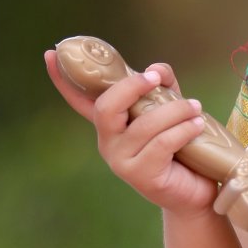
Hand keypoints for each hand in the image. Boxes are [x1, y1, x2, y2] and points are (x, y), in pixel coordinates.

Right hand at [44, 51, 218, 216]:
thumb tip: (156, 68)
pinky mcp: (142, 176)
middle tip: (156, 78)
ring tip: (195, 107)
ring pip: (144, 125)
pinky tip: (197, 125)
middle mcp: (108, 142)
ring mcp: (121, 161)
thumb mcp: (171, 111)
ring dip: (174, 110)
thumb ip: (162, 87)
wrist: (197, 193)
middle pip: (107, 107)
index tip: (51, 54)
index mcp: (110, 125)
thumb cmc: (183, 149)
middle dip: (132, 86)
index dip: (64, 79)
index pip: (81, 100)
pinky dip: (182, 130)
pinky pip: (161, 144)